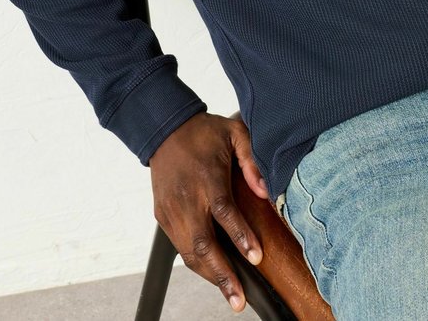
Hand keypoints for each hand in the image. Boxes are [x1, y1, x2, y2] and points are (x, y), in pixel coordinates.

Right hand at [149, 111, 269, 312]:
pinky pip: (180, 247)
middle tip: (239, 299)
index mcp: (207, 177)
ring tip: (230, 294)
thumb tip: (265, 191)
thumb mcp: (234, 132)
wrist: (164, 129)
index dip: (240, 236)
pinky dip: (196, 263)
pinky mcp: (163, 217)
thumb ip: (252, 159)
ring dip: (210, 276)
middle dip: (222, 275)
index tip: (256, 257)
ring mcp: (172, 210)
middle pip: (202, 244)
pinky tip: (213, 273)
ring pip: (189, 253)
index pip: (224, 212)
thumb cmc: (203, 132)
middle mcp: (187, 198)